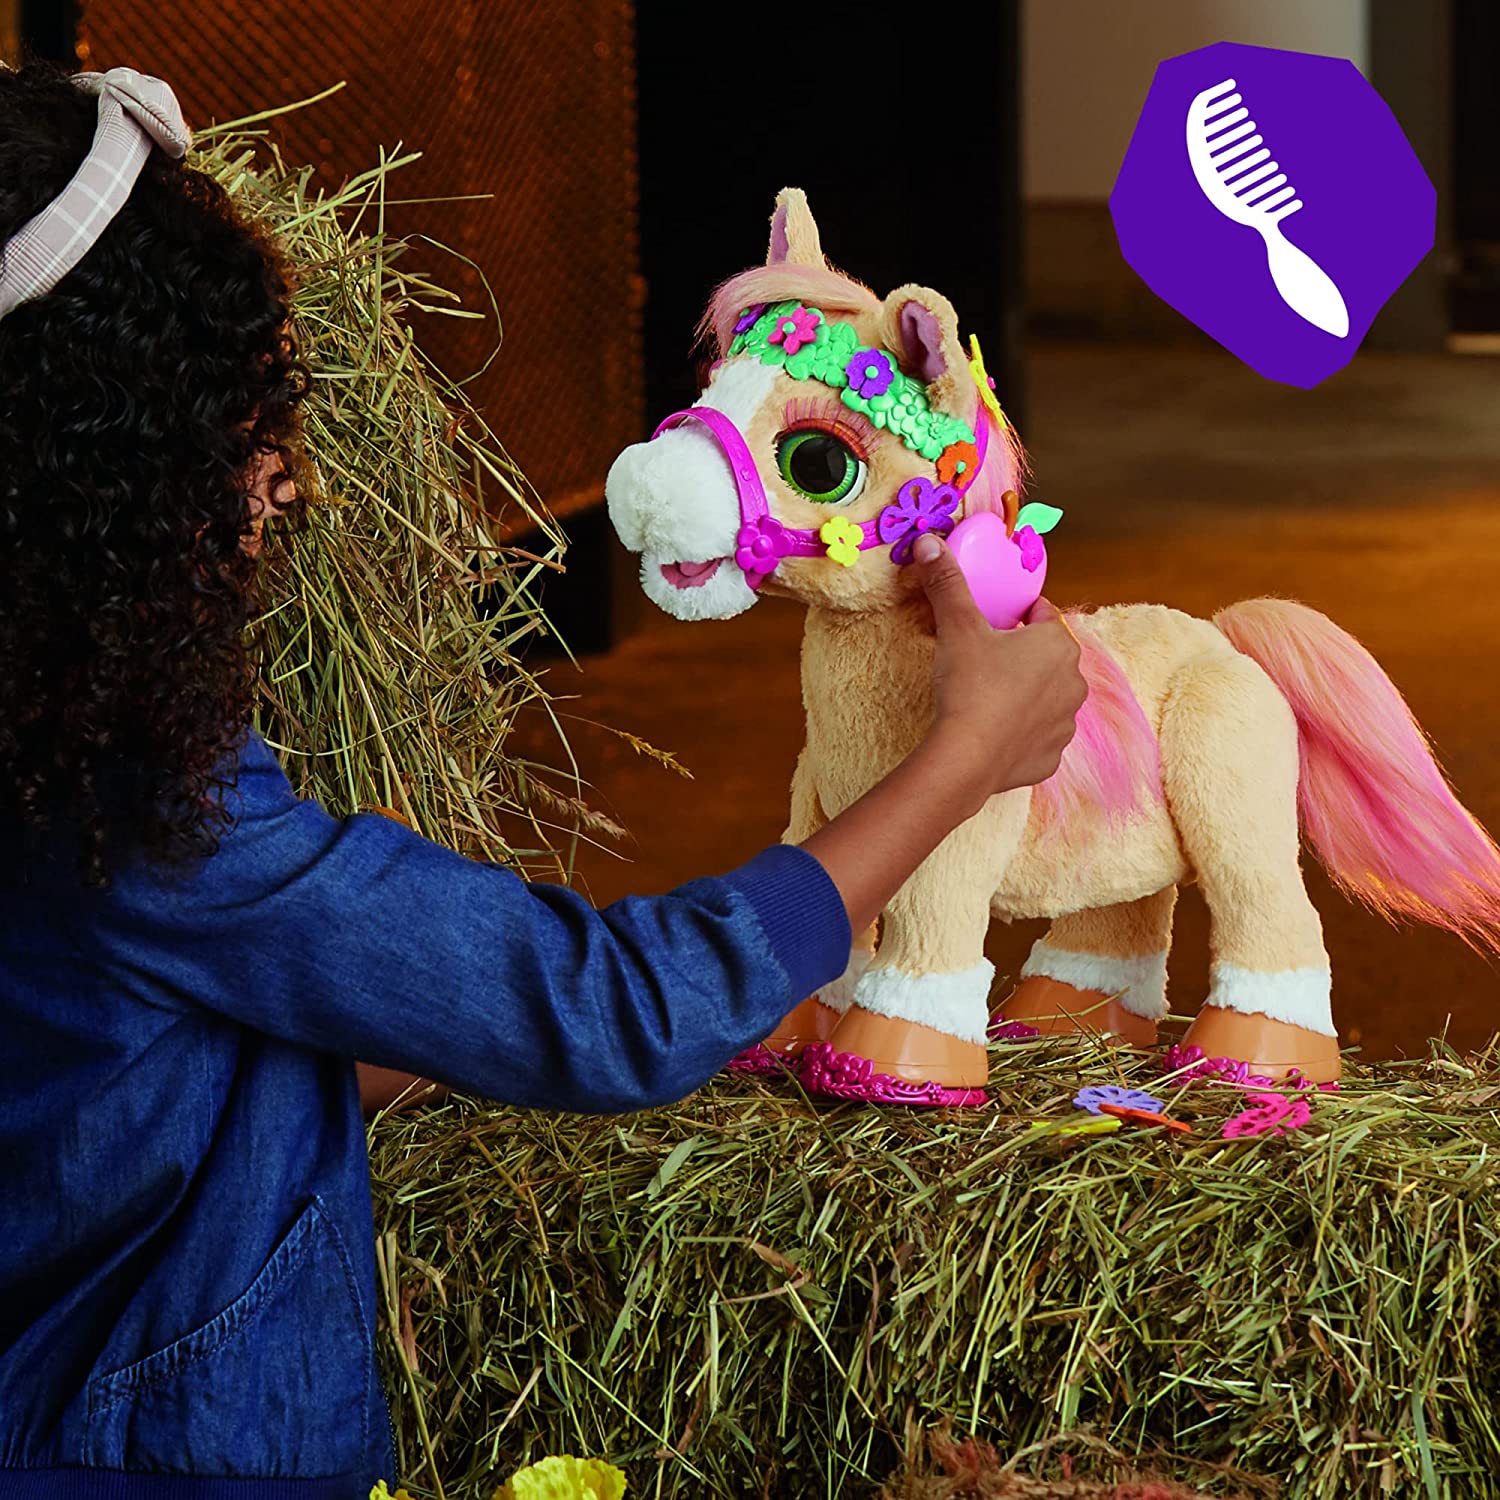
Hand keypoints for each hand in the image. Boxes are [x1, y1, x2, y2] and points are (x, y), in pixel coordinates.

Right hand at [911, 533, 1086, 809]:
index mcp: (1058, 644)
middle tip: (981, 660)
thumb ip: (947, 582)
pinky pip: (1036, 737)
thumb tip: (930, 542)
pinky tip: (992, 732)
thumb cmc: (969, 686)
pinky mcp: (1050, 758)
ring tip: (985, 698)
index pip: (1042, 614)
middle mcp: (1073, 682)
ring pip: (1044, 698)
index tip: (990, 623)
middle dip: (1019, 655)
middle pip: (1045, 657)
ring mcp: (1065, 724)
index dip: (1014, 615)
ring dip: (1023, 694)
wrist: (966, 758)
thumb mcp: (957, 627)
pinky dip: (1019, 732)